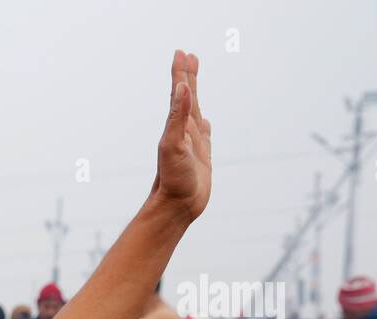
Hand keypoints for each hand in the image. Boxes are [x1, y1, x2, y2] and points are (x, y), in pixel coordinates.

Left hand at [151, 50, 211, 222]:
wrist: (176, 207)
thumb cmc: (172, 179)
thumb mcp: (173, 145)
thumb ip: (176, 117)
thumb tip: (181, 88)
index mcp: (176, 126)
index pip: (178, 93)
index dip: (180, 73)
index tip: (181, 53)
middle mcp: (183, 132)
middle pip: (185, 98)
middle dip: (187, 76)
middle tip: (188, 56)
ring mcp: (192, 144)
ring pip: (194, 113)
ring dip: (194, 95)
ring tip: (193, 81)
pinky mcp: (201, 157)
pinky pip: (204, 135)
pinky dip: (204, 124)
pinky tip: (204, 121)